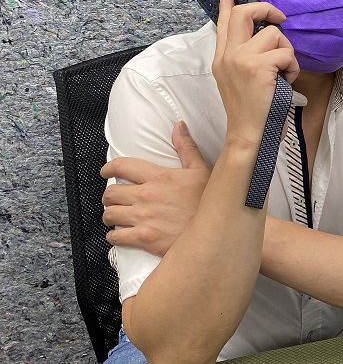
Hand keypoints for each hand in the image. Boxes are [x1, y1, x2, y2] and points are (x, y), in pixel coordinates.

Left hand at [101, 121, 209, 256]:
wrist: (214, 231)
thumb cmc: (209, 201)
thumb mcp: (202, 170)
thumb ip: (186, 147)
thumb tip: (178, 126)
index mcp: (158, 177)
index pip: (121, 166)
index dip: (108, 168)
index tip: (106, 172)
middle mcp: (146, 196)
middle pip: (110, 193)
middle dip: (109, 195)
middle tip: (114, 198)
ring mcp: (144, 218)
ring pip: (110, 214)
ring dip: (110, 215)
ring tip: (116, 216)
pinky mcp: (144, 238)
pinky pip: (116, 236)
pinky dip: (114, 236)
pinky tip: (119, 234)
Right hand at [212, 0, 298, 149]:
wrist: (246, 133)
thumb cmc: (249, 110)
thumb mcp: (237, 80)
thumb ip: (243, 58)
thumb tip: (262, 40)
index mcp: (222, 58)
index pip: (223, 23)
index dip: (227, 6)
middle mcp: (228, 55)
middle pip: (243, 14)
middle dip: (266, 9)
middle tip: (279, 18)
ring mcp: (241, 59)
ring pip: (274, 34)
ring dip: (287, 51)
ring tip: (283, 71)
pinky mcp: (257, 67)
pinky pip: (285, 53)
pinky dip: (292, 66)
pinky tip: (286, 81)